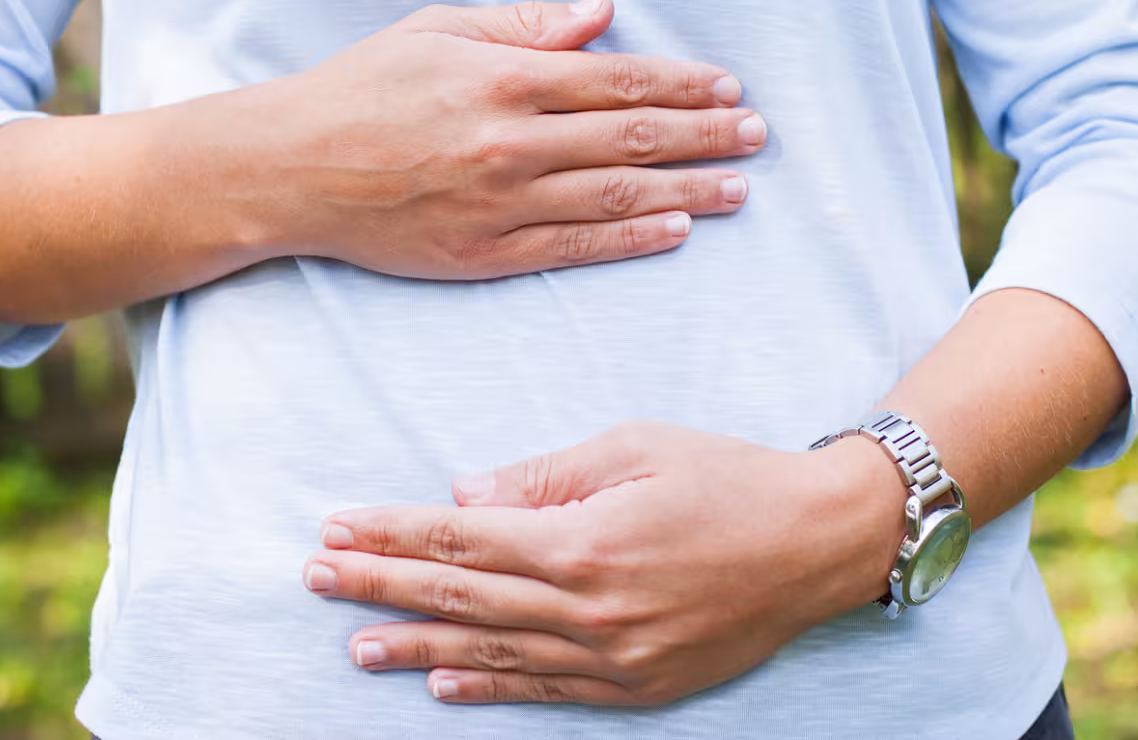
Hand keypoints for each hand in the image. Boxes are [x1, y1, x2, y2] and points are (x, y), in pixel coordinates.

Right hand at [183, 0, 767, 278]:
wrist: (289, 169)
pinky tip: (676, 229)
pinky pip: (575, 245)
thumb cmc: (361, 90)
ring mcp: (502, 202)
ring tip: (738, 188)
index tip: (728, 87)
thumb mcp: (437, 32)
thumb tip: (601, 17)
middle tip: (757, 135)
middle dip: (705, 134)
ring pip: (617, 196)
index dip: (684, 84)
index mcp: (505, 78)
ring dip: (689, 190)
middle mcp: (513, 141)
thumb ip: (525, 26)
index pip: (620, 81)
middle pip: (633, 138)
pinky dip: (632, 239)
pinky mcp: (484, 252)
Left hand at [302, 422, 905, 705]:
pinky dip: (492, 688)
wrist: (822, 542)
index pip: (461, 542)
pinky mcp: (642, 686)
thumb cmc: (729, 476)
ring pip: (494, 654)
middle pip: (462, 600)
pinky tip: (442, 684)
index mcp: (585, 541)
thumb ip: (545, 475)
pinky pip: (550, 691)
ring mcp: (616, 657)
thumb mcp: (635, 447)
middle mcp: (592, 610)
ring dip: (418, 648)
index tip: (337, 528)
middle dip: (381, 587)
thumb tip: (467, 497)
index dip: (392, 536)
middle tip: (315, 578)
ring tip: (355, 643)